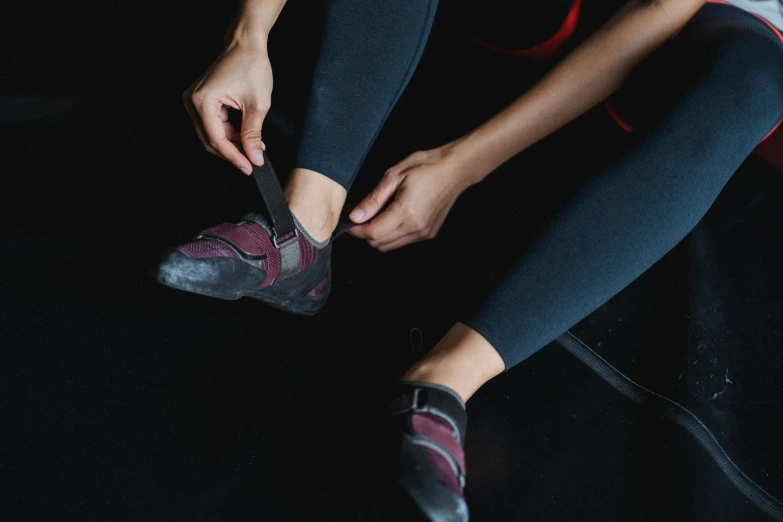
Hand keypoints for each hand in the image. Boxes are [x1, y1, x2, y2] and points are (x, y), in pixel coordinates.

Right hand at [182, 40, 272, 174]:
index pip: (216, 140)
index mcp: (203, 101)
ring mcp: (195, 100)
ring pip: (212, 135)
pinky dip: (229, 133)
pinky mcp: (201, 100)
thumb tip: (254, 157)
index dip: (233, 157)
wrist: (246, 45)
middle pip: (210, 140)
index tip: (248, 167)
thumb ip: (253, 134)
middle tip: (251, 161)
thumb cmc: (251, 66)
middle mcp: (193, 101)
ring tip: (253, 147)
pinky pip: (213, 125)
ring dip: (231, 144)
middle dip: (232, 153)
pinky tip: (244, 136)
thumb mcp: (257, 105)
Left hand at [348, 144, 476, 251]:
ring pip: (389, 245)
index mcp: (405, 212)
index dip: (356, 230)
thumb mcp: (393, 176)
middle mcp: (415, 227)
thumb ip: (373, 200)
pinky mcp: (428, 233)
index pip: (372, 233)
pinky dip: (391, 234)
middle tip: (358, 216)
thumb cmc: (426, 167)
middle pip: (379, 243)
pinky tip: (391, 217)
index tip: (348, 220)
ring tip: (374, 216)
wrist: (455, 169)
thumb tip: (355, 216)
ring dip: (377, 235)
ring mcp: (423, 233)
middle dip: (364, 233)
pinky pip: (402, 241)